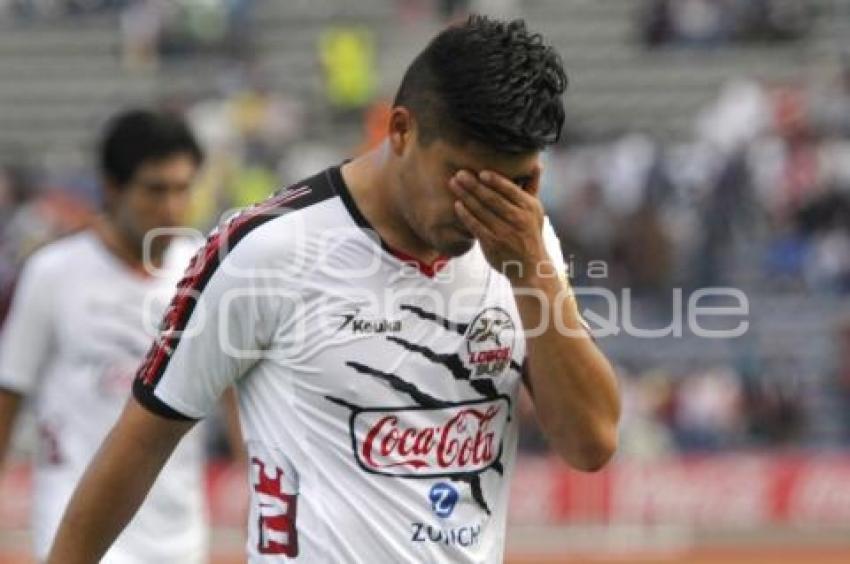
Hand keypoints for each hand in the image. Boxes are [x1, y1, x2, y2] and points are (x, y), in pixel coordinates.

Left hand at [448, 166, 548, 284]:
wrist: (530, 266)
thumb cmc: (529, 232)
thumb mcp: (535, 209)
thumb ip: (532, 186)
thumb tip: (537, 164)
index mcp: (529, 207)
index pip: (510, 190)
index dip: (495, 180)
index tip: (481, 172)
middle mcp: (518, 219)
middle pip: (492, 199)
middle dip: (474, 185)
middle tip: (459, 173)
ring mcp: (504, 232)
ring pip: (482, 211)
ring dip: (466, 196)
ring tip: (453, 184)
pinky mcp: (492, 244)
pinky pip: (476, 226)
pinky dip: (466, 215)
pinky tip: (457, 205)